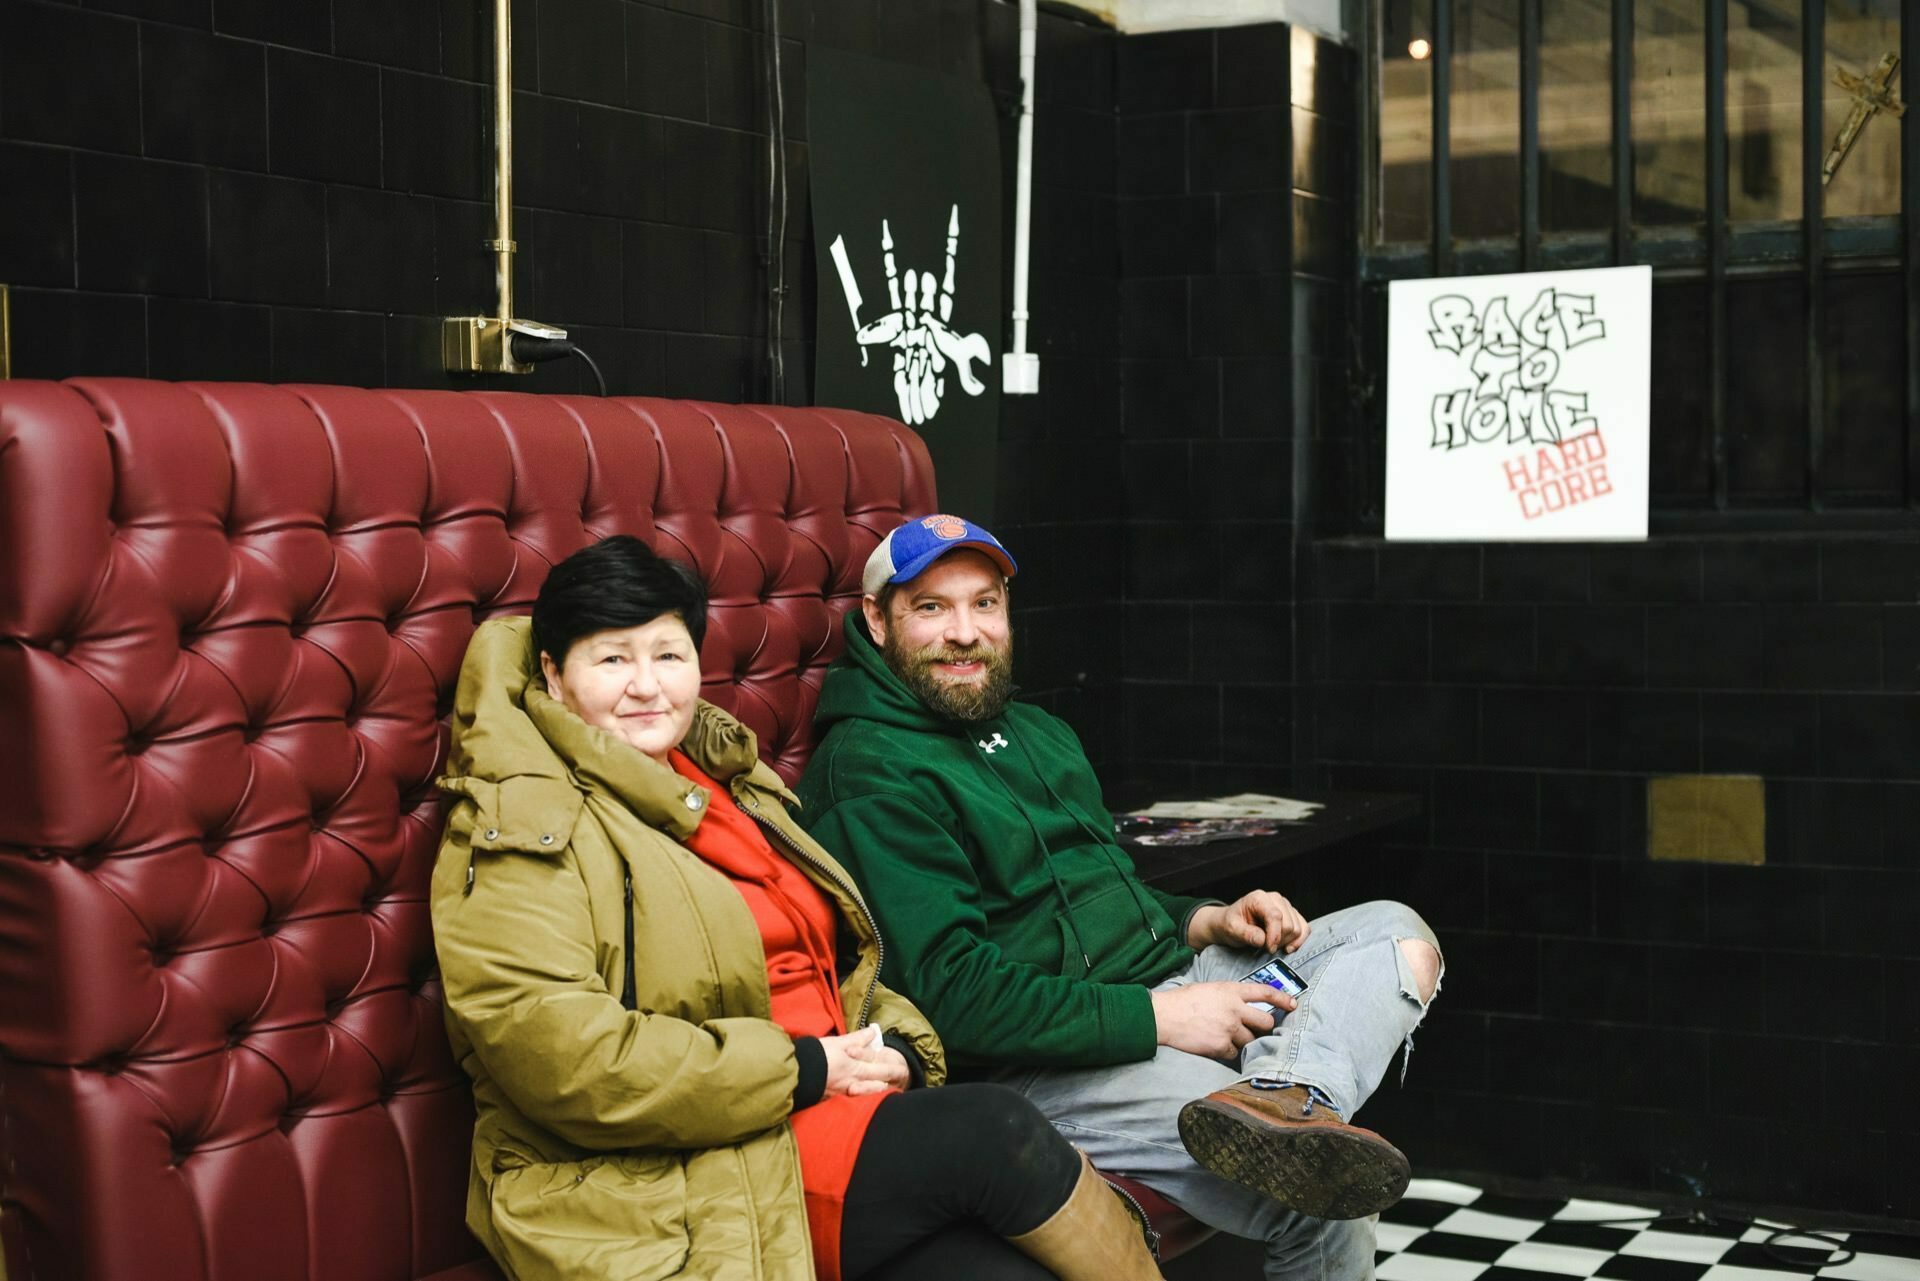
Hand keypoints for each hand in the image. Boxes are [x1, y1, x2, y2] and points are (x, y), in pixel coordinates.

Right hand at [819, 1026, 908, 1096]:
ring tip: (882, 1092)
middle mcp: (851, 1083)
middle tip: (898, 1084)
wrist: (795, 1072)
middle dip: (887, 1084)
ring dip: (874, 1094)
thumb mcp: (838, 1042)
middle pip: (874, 1086)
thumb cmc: (816, 1054)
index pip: (879, 1069)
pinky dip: (857, 1101)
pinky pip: (849, 1103)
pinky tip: (858, 1100)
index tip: (903, 1071)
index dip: (893, 1070)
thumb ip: (858, 1039)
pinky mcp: (830, 1101)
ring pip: (864, 1096)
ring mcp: (841, 1095)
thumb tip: (874, 1032)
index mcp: (855, 1068)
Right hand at [1150, 982, 1284, 1058]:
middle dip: (1263, 1027)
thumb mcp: (1209, 989)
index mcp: (1231, 991)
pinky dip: (1229, 1053)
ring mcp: (1229, 1028)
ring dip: (1243, 1042)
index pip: (1265, 992)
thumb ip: (1228, 996)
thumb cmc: (1182, 1001)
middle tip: (1254, 1030)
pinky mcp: (1221, 1046)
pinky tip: (1216, 1047)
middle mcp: (1235, 1009)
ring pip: (1251, 1040)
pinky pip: (1235, 1054)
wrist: (1165, 1016)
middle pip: (1266, 1021)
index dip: (1282, 998)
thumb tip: (1241, 1006)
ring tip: (1227, 1038)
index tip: (1293, 1004)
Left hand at [1188, 890, 1310, 953]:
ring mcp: (1285, 906)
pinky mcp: (1292, 915)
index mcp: (1259, 898)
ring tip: (1272, 945)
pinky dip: (1299, 940)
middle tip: (1265, 947)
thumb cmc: (1231, 923)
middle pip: (1289, 924)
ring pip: (1298, 928)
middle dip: (1278, 940)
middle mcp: (1275, 899)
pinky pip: (1305, 928)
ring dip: (1287, 941)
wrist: (1231, 923)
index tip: (1268, 948)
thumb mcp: (1232, 929)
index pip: (1275, 916)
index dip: (1274, 935)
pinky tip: (1288, 947)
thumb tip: (1262, 940)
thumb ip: (1246, 934)